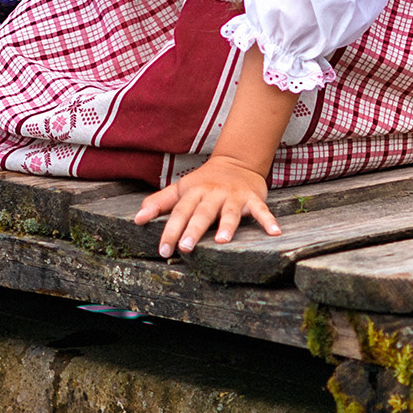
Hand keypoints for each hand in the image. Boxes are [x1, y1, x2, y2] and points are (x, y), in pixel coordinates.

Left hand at [133, 155, 279, 259]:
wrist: (236, 162)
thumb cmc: (204, 182)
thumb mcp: (180, 189)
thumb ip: (159, 203)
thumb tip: (136, 219)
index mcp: (193, 193)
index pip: (179, 213)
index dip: (170, 231)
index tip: (163, 250)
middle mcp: (213, 194)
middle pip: (202, 213)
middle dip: (193, 229)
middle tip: (186, 247)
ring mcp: (234, 196)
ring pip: (230, 212)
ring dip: (227, 225)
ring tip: (223, 240)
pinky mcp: (253, 199)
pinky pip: (262, 210)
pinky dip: (269, 220)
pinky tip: (275, 232)